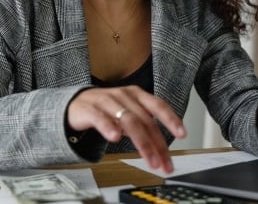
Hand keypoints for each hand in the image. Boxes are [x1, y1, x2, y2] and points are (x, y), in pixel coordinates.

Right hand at [67, 85, 185, 172]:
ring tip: (148, 158)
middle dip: (157, 144)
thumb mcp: (128, 114)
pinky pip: (100, 118)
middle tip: (163, 162)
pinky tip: (115, 137)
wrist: (75, 104)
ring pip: (128, 121)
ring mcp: (106, 101)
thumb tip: (162, 147)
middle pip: (145, 120)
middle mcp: (123, 96)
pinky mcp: (89, 109)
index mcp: (136, 95)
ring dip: (141, 142)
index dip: (171, 119)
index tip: (182, 134)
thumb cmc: (105, 110)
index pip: (158, 105)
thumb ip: (144, 126)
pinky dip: (109, 127)